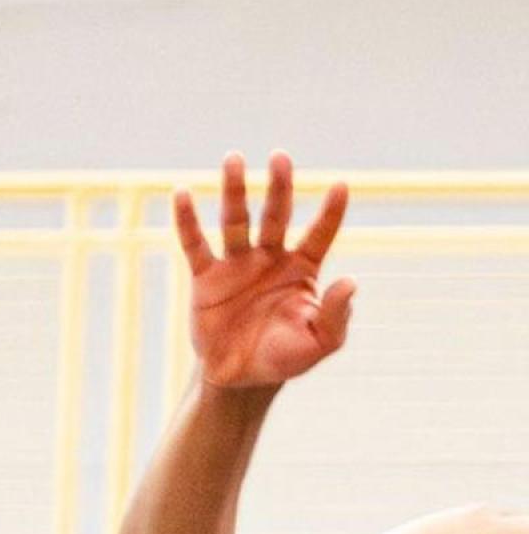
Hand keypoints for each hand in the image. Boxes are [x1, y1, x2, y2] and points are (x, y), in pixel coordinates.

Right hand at [176, 153, 355, 389]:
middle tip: (280, 157)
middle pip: (275, 215)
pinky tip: (183, 193)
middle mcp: (269, 258)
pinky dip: (187, 220)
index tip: (342, 185)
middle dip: (279, 187)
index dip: (331, 212)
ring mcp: (236, 263)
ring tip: (234, 158)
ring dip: (234, 190)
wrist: (239, 377)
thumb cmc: (285, 357)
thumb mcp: (320, 342)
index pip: (319, 234)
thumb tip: (350, 281)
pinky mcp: (205, 275)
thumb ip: (336, 314)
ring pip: (235, 220)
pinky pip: (195, 243)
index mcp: (301, 271)